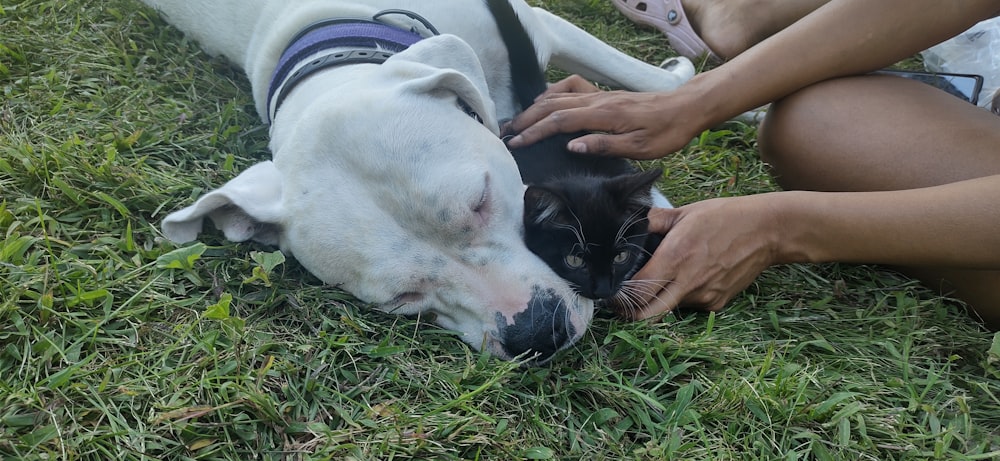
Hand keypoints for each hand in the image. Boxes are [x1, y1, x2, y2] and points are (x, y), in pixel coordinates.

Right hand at [505, 75, 707, 158]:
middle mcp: (598, 100)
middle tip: (507, 135)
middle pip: (552, 105)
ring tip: (518, 122)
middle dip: (526, 120)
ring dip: (535, 107)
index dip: (535, 132)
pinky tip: (546, 102)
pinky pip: (572, 88)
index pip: (560, 121)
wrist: (686, 108)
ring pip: (559, 95)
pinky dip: (553, 93)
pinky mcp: (605, 94)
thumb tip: (570, 145)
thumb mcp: (639, 147)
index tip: (517, 144)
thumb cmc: (667, 132)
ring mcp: (600, 94)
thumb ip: (603, 145)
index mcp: (604, 115)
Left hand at [624, 196, 782, 319]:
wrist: (768, 230)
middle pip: (648, 315)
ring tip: (660, 281)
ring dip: (659, 301)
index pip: (637, 289)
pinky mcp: (717, 303)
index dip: (619, 295)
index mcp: (674, 258)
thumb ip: (653, 220)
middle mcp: (687, 283)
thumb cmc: (724, 217)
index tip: (611, 292)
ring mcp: (704, 296)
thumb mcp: (684, 212)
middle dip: (630, 313)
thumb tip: (628, 221)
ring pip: (670, 309)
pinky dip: (683, 297)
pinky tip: (688, 278)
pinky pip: (691, 305)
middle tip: (621, 304)